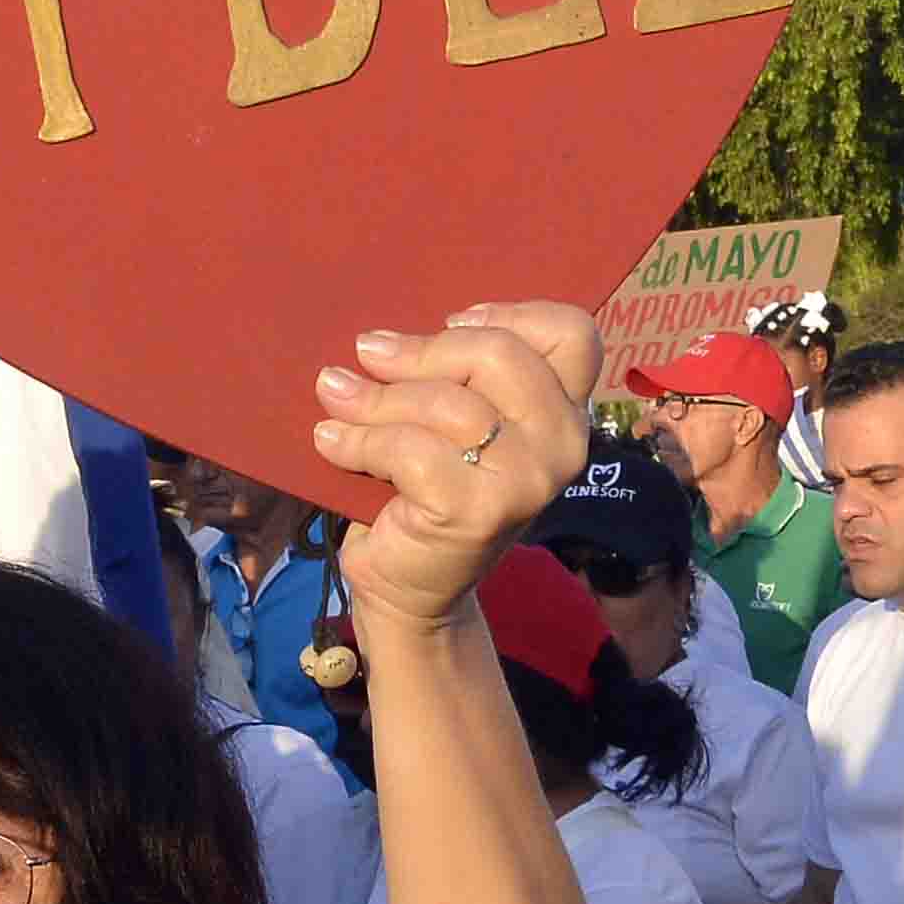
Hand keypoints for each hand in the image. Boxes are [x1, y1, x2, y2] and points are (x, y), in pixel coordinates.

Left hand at [318, 304, 598, 631]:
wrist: (412, 589)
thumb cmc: (429, 487)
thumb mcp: (453, 419)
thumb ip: (451, 374)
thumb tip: (377, 340)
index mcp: (565, 411)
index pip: (572, 332)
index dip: (511, 314)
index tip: (450, 322)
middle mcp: (563, 444)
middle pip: (498, 352)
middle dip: (421, 350)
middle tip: (368, 355)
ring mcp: (527, 480)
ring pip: (444, 401)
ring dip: (375, 398)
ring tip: (335, 397)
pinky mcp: (478, 511)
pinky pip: (409, 449)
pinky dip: (359, 440)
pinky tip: (331, 440)